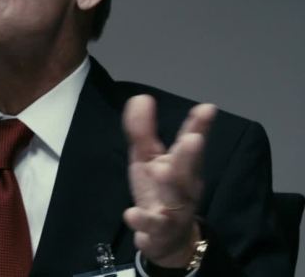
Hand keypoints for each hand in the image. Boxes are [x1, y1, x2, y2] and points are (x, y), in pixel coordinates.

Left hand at [122, 95, 215, 267]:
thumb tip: (141, 97)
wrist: (167, 239)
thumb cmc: (159, 190)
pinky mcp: (158, 231)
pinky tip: (131, 213)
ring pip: (174, 198)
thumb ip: (144, 131)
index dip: (199, 126)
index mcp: (182, 166)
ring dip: (169, 184)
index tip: (207, 108)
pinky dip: (142, 221)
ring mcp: (172, 210)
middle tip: (193, 138)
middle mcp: (183, 187)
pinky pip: (152, 227)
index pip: (191, 143)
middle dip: (190, 155)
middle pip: (187, 170)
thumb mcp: (148, 159)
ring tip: (160, 170)